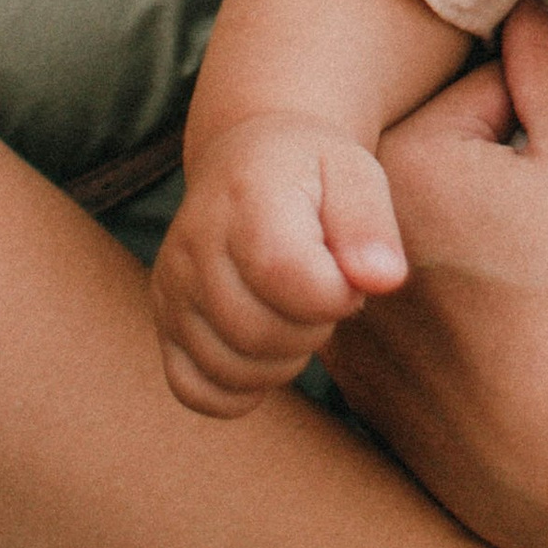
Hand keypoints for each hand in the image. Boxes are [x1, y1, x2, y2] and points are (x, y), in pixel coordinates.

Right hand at [150, 113, 406, 417]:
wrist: (251, 158)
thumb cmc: (314, 171)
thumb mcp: (355, 173)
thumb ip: (371, 226)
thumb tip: (383, 280)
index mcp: (245, 200)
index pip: (288, 277)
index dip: (336, 293)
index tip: (347, 272)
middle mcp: (195, 244)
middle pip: (260, 333)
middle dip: (314, 327)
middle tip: (325, 291)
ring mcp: (172, 286)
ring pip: (230, 367)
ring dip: (283, 360)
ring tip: (297, 312)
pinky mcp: (165, 321)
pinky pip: (193, 389)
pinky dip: (238, 389)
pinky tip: (265, 352)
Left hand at [326, 2, 547, 547]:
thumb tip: (524, 5)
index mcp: (397, 165)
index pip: (480, 95)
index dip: (546, 125)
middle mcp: (345, 243)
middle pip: (437, 166)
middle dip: (495, 177)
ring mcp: (347, 325)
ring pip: (415, 243)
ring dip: (463, 245)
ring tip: (534, 289)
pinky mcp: (365, 393)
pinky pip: (406, 318)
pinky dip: (446, 317)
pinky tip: (506, 345)